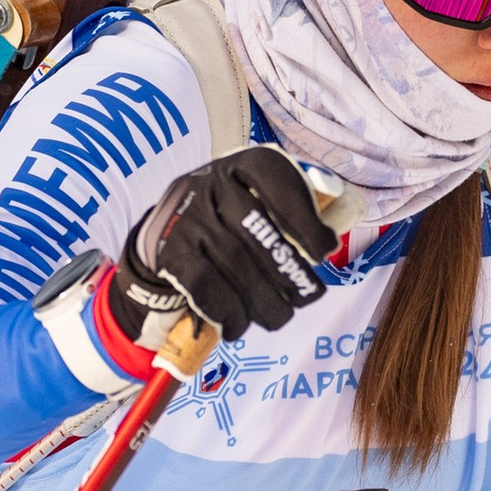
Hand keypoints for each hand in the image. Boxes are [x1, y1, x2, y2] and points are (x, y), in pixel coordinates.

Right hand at [110, 144, 330, 351]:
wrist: (160, 237)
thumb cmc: (224, 223)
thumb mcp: (251, 199)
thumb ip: (288, 212)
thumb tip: (330, 241)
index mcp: (240, 166)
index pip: (276, 179)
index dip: (305, 217)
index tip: (324, 249)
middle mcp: (209, 185)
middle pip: (257, 229)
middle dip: (288, 270)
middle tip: (306, 295)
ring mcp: (186, 219)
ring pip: (234, 264)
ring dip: (263, 300)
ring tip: (279, 316)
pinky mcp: (170, 254)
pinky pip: (207, 287)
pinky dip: (229, 311)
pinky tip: (239, 324)